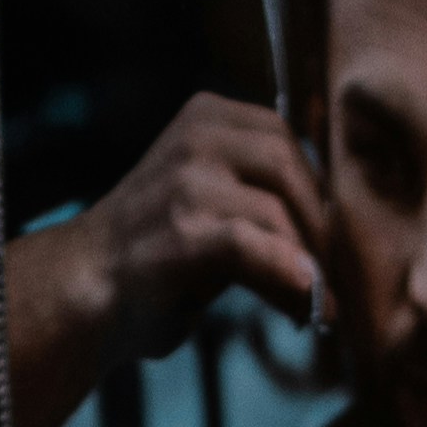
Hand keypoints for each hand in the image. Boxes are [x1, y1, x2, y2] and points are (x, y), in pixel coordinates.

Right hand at [2, 93, 328, 426]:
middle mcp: (197, 137)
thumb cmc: (157, 253)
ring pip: (279, 214)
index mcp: (208, 118)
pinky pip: (254, 247)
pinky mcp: (183, 231)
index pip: (289, 140)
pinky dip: (288, 277)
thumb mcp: (214, 201)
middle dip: (320, 230)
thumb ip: (264, 196)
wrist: (86, 288)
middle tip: (331, 279)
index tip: (327, 242)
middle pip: (293, 170)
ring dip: (308, 267)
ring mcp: (187, 181)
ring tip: (315, 308)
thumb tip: (340, 233)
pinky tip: (305, 308)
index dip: (318, 193)